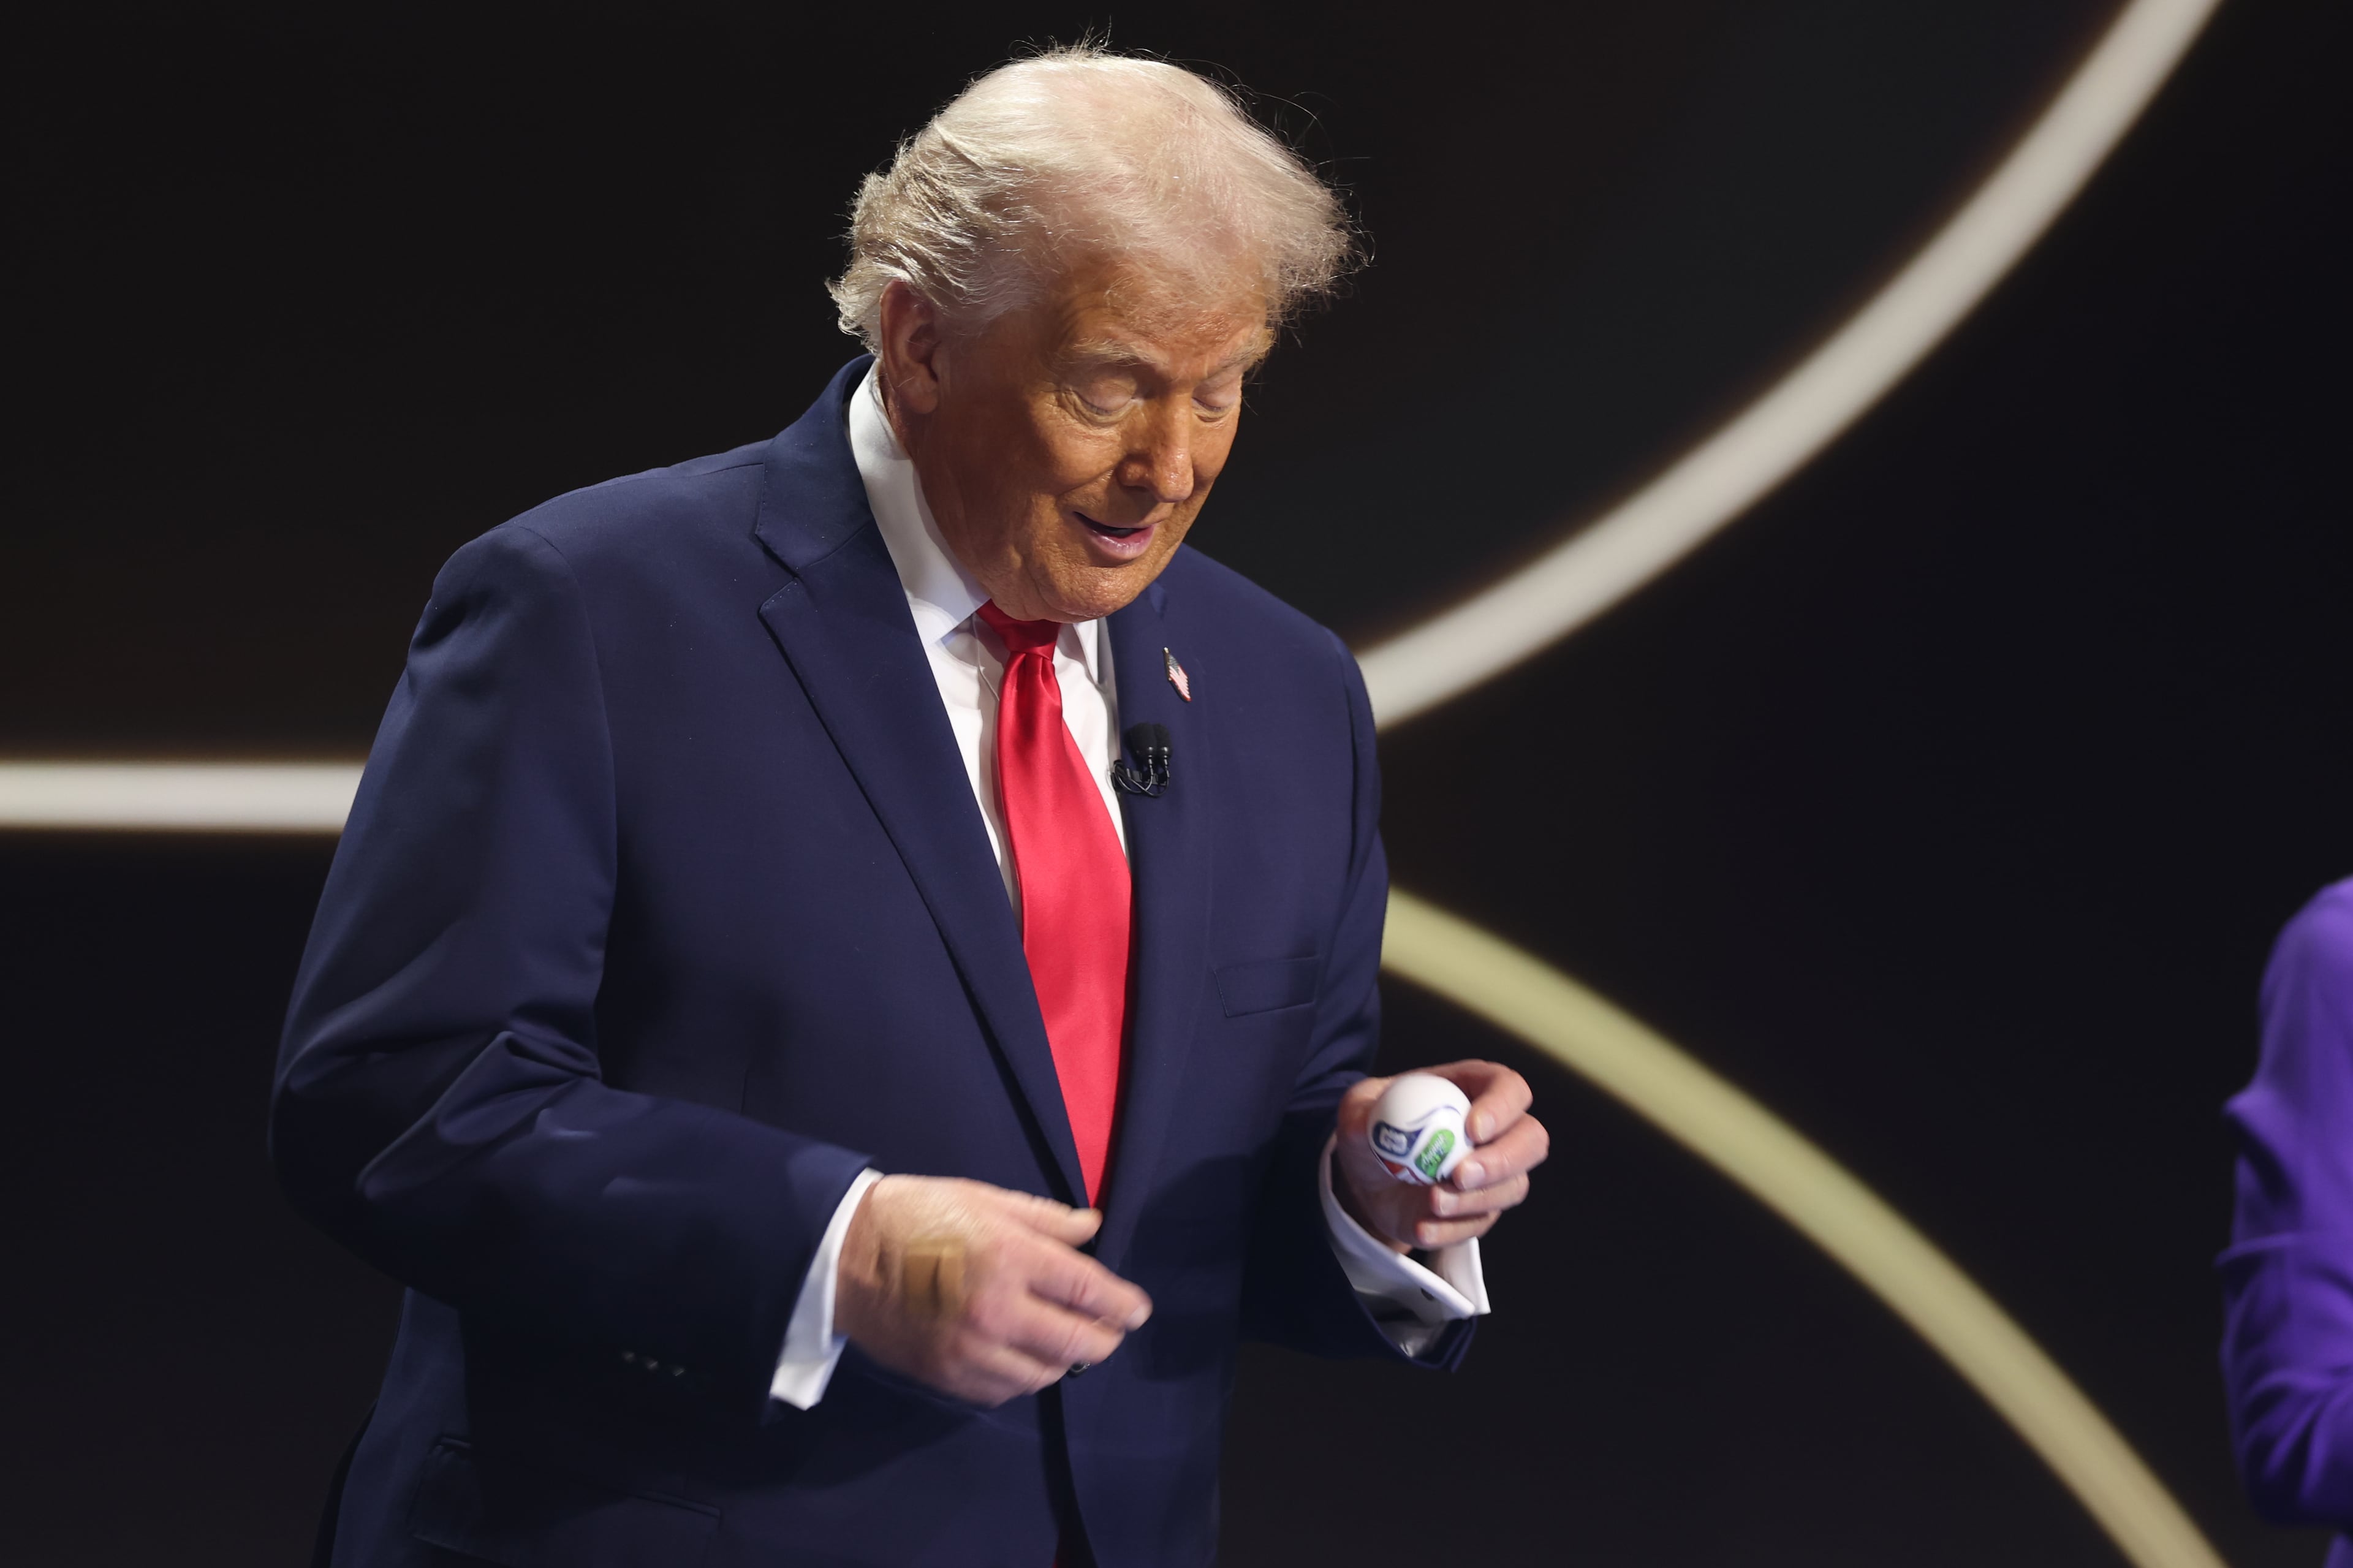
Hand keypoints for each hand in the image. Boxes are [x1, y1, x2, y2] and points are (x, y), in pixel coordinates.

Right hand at [833, 1175, 1152, 1406]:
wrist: (843, 1255)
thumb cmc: (918, 1214)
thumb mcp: (984, 1198)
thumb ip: (1044, 1219)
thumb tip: (1093, 1230)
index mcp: (1009, 1256)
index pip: (1088, 1290)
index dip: (1122, 1304)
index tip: (1138, 1310)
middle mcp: (997, 1310)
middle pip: (1076, 1342)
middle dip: (1104, 1338)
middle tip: (1112, 1330)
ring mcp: (970, 1350)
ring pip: (1043, 1374)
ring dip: (1065, 1361)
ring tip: (1070, 1343)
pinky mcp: (946, 1375)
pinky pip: (1005, 1390)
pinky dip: (1025, 1378)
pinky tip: (1028, 1359)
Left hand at [1332, 1061, 1548, 1250]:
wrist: (1366, 1180)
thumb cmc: (1372, 1130)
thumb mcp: (1356, 1111)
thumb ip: (1363, 1112)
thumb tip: (1372, 1123)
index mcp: (1473, 1089)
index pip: (1510, 1088)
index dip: (1502, 1107)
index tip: (1473, 1129)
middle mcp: (1495, 1130)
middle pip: (1531, 1139)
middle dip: (1502, 1160)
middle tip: (1460, 1174)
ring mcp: (1494, 1173)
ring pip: (1514, 1186)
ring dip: (1476, 1199)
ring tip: (1432, 1201)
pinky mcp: (1481, 1209)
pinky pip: (1482, 1223)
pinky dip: (1453, 1229)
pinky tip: (1422, 1226)